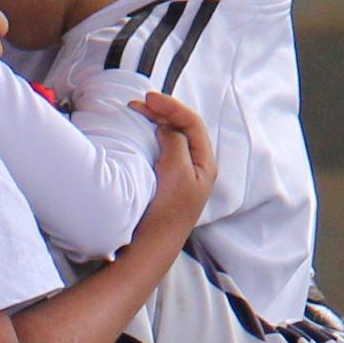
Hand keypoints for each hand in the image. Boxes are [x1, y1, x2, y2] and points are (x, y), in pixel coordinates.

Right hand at [127, 89, 214, 241]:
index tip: (150, 99)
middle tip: (140, 102)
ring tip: (138, 112)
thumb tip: (168, 127)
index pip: (192, 123)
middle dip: (163, 111)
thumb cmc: (168, 211)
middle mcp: (197, 165)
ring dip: (157, 121)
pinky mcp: (168, 179)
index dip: (172, 106)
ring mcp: (182, 172)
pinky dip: (152, 135)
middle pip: (183, 127)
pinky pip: (163, 148)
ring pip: (173, 136)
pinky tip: (141, 133)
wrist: (155, 243)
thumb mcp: (176, 171)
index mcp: (205, 163)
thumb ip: (175, 143)